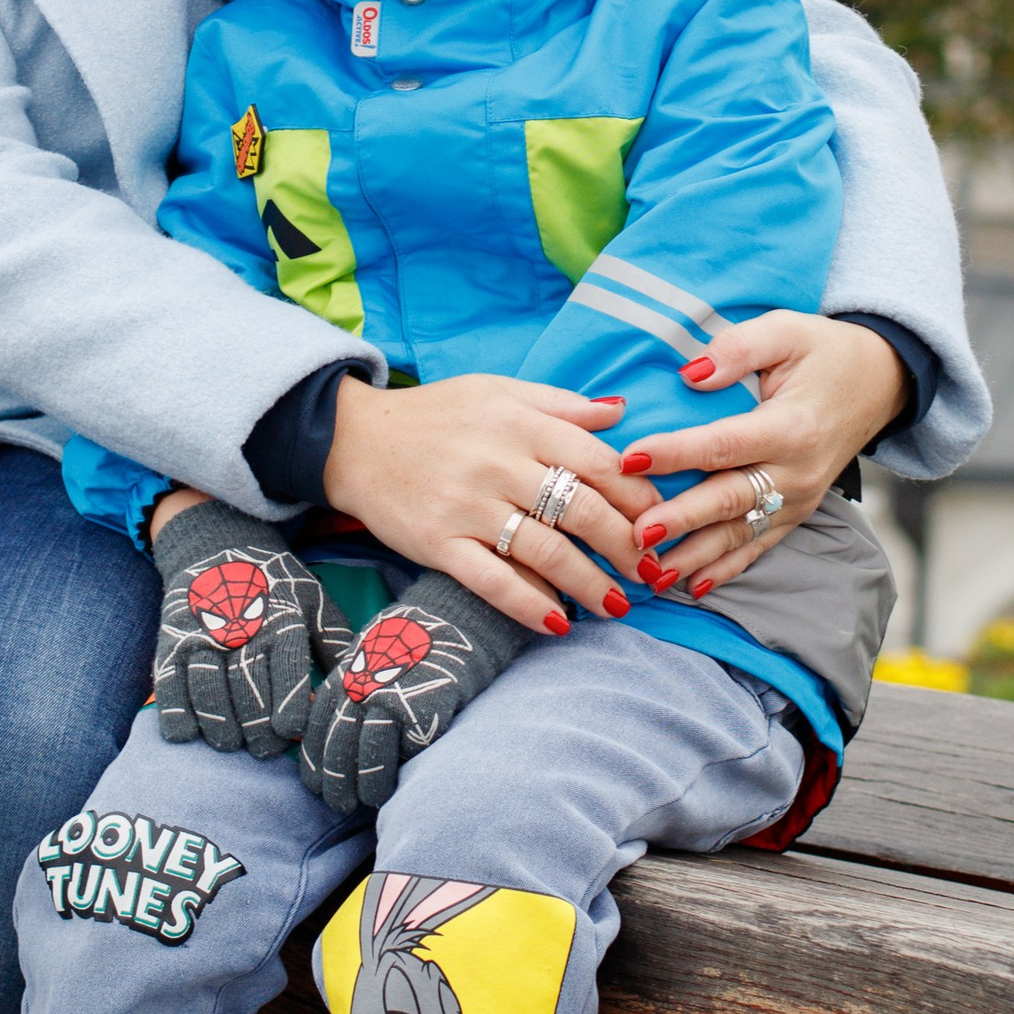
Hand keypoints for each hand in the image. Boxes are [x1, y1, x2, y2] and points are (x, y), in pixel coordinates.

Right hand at [149, 497, 349, 755]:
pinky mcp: (171, 640)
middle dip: (256, 728)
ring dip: (219, 725)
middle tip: (264, 749)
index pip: (286, 669)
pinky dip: (177, 713)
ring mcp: (201, 634)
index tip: (290, 732)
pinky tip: (189, 732)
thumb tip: (355, 688)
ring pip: (207, 690)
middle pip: (246, 689)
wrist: (217, 541)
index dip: (288, 708)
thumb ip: (334, 644)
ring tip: (230, 743)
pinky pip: (169, 684)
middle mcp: (240, 627)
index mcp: (281, 619)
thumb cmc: (275, 582)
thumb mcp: (313, 601)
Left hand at [298, 573, 530, 814]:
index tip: (314, 783)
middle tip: (336, 804)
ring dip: (367, 786)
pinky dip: (402, 772)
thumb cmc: (420, 634)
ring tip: (369, 803)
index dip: (314, 761)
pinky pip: (407, 751)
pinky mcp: (421, 710)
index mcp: (346, 672)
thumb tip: (338, 722)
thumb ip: (353, 682)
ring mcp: (389, 698)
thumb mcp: (374, 650)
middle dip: (333, 782)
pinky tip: (402, 786)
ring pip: (367, 756)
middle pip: (336, 747)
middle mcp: (360, 687)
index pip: (316, 727)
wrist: (461, 611)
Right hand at [319, 373, 655, 634]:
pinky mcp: (439, 543)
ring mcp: (468, 506)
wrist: (353, 440)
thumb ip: (561, 404)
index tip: (661, 521)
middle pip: (581, 510)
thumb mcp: (498, 391)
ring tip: (619, 606)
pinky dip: (530, 605)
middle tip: (653, 573)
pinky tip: (558, 622)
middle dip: (627, 547)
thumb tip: (622, 412)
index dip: (638, 497)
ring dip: (591, 584)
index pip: (598, 462)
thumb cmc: (435, 414)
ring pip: (546, 551)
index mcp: (520, 423)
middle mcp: (499, 463)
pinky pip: (493, 581)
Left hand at [623, 315, 908, 599]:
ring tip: (650, 574)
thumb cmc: (825, 352)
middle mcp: (798, 471)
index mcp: (792, 426)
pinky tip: (691, 588)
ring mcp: (800, 498)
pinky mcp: (798, 512)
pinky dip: (725, 569)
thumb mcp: (787, 330)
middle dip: (681, 519)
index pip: (724, 444)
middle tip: (636, 534)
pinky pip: (759, 545)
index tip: (631, 459)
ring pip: (739, 533)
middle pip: (729, 499)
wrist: (883, 382)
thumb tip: (690, 374)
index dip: (676, 452)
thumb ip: (738, 348)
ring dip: (695, 556)